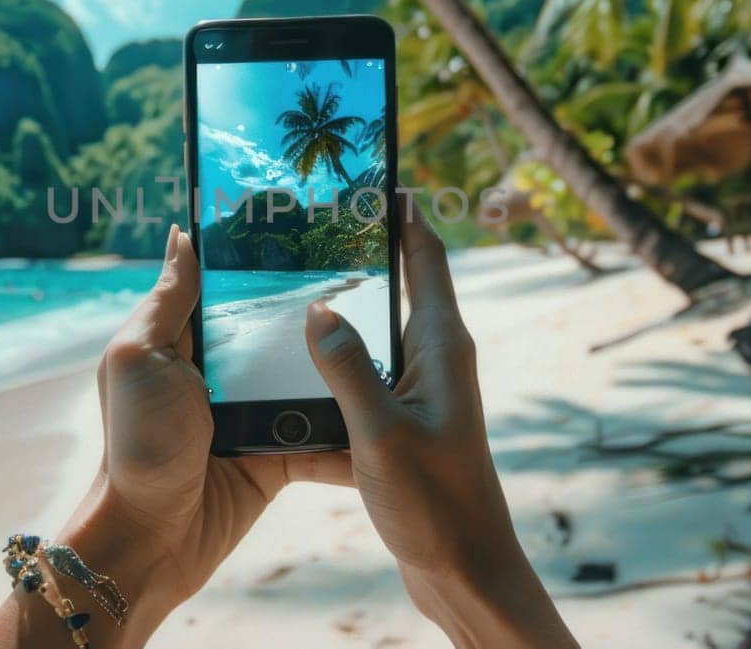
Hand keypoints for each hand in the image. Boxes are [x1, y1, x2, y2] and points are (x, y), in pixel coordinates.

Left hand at [0, 224, 348, 648]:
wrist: (153, 540)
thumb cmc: (136, 445)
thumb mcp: (137, 359)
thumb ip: (168, 301)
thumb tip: (183, 234)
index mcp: (186, 338)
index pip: (229, 283)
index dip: (262, 254)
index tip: (309, 216)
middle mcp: (222, 370)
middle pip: (279, 324)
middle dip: (320, 301)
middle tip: (372, 267)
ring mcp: (254, 412)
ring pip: (311, 374)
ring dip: (345, 361)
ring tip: (396, 327)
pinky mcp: (281, 453)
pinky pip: (325, 431)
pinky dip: (352, 423)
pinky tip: (390, 401)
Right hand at [304, 211, 577, 648]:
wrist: (467, 573)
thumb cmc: (437, 503)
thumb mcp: (381, 431)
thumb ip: (347, 367)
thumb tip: (318, 308)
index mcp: (443, 348)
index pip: (428, 258)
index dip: (405, 214)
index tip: (379, 177)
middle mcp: (436, 364)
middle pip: (398, 293)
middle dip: (360, 262)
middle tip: (312, 230)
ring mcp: (421, 399)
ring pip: (370, 346)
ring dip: (336, 327)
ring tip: (284, 298)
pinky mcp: (403, 433)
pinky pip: (358, 394)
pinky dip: (327, 388)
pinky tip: (283, 393)